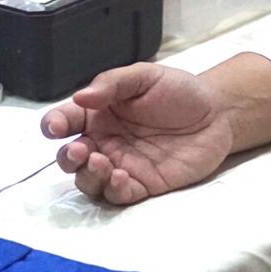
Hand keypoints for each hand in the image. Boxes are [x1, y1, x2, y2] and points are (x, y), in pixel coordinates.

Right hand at [41, 63, 233, 205]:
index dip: (53, 125)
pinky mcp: (142, 185)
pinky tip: (121, 176)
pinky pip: (118, 195)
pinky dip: (114, 189)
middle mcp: (105, 141)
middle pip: (71, 157)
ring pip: (89, 181)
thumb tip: (80, 96)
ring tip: (100, 163)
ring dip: (87, 176)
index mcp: (99, 113)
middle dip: (68, 157)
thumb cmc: (178, 91)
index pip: (66, 121)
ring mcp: (122, 165)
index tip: (55, 128)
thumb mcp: (145, 76)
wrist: (218, 112)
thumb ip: (112, 84)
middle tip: (80, 150)